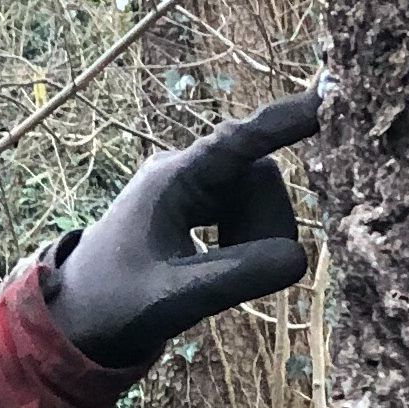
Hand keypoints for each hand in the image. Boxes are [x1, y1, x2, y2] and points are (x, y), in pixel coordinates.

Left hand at [45, 91, 317, 375]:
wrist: (77, 315)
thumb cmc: (114, 304)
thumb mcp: (173, 298)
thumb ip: (234, 278)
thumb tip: (301, 258)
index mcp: (171, 180)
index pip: (239, 142)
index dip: (286, 121)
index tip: (331, 92)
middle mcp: (184, 171)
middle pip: (259, 175)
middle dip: (265, 222)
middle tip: (238, 272)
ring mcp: (193, 186)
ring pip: (258, 194)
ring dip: (256, 235)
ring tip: (216, 273)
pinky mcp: (200, 204)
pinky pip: (248, 208)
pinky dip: (247, 239)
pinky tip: (218, 264)